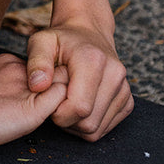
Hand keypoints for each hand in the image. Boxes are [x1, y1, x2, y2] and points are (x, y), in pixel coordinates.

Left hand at [26, 22, 133, 140]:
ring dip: (76, 124)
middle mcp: (115, 75)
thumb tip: (38, 86)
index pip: (79, 107)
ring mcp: (125, 89)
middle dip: (66, 120)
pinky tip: (78, 106)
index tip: (49, 100)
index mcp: (93, 60)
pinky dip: (89, 124)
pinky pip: (105, 128)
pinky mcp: (127, 101)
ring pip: (96, 130)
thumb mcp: (41, 42)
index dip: (58, 113)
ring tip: (66, 102)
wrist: (87, 34)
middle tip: (55, 101)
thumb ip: (36, 62)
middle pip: (88, 123)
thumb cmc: (61, 40)